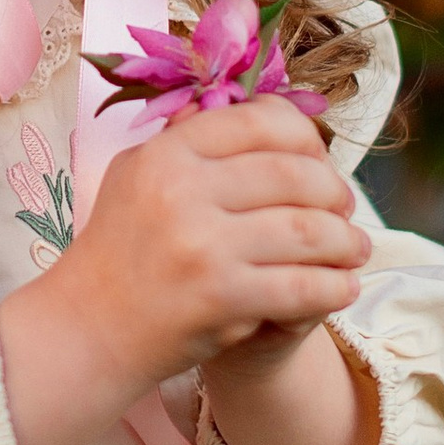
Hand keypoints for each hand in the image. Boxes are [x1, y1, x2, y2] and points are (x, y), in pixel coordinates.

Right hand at [0, 98, 368, 444]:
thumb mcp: (137, 175)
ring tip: (356, 250)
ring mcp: (202, 245)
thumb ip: (194, 141)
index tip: (322, 164)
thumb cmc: (120, 251)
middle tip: (348, 212)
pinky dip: (335, 287)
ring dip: (346, 242)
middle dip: (336, 194)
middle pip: (295, 175)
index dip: (307, 140)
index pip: (261, 122)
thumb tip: (268, 114)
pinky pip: (303, 286)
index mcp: (167, 153)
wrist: (87, 329)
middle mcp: (182, 190)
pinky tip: (344, 288)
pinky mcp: (220, 297)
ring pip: (309, 230)